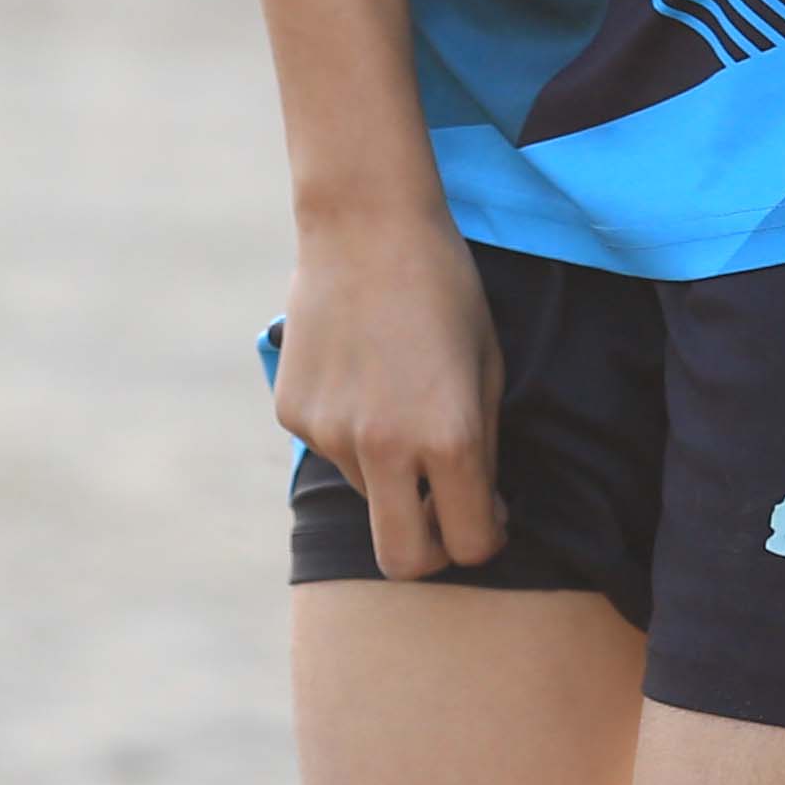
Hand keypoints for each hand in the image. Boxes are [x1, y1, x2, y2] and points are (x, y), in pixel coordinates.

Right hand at [279, 205, 508, 576]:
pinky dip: (349, 431)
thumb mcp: (487, 369)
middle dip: (430, 552)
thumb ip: (484, 449)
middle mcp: (384, 448)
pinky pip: (330, 448)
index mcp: (448, 439)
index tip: (492, 514)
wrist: (365, 223)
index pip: (472, 544)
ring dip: (389, 469)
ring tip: (396, 393)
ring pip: (367, 493)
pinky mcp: (293, 414)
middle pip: (404, 562)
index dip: (489, 537)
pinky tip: (359, 371)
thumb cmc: (444, 289)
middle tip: (443, 514)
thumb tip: (479, 507)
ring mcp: (331, 434)